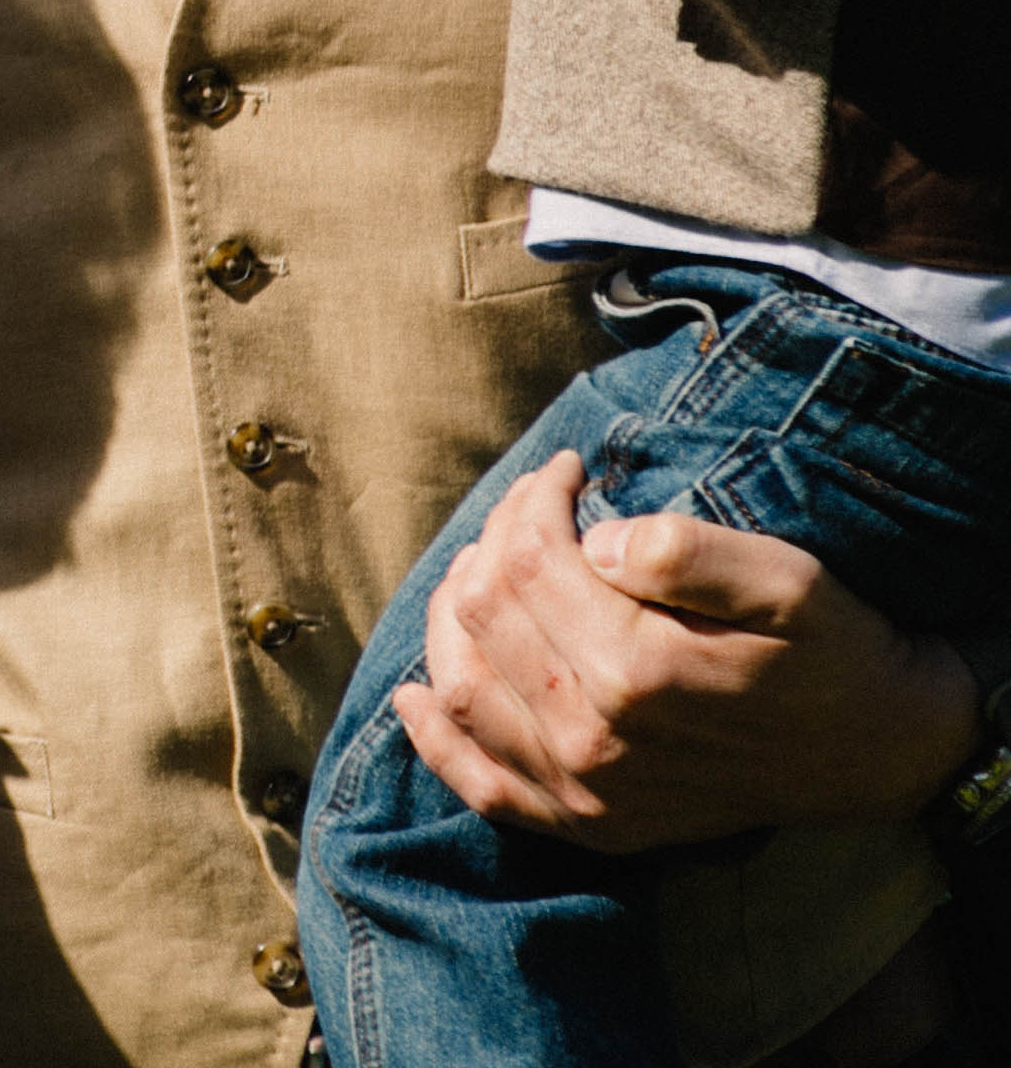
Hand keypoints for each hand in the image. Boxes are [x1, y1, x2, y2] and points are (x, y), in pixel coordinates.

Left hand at [391, 452, 982, 849]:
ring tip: (485, 567)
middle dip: (495, 541)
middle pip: (484, 612)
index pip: (526, 559)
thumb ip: (686, 551)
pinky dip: (435, 738)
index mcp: (637, 669)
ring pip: (462, 685)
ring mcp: (586, 791)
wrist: (879, 752)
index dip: (534, 499)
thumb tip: (595, 538)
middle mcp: (596, 739)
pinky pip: (481, 786)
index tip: (568, 471)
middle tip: (534, 509)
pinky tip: (415, 693)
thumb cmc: (833, 650)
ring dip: (453, 615)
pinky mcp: (588, 824)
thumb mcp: (788, 578)